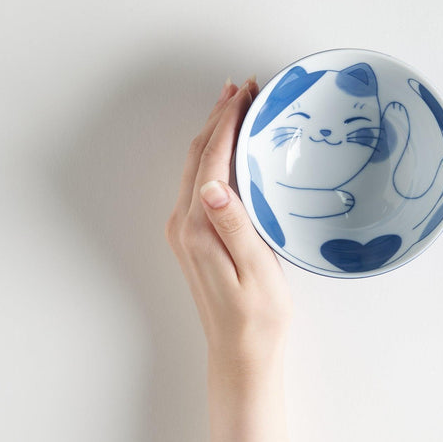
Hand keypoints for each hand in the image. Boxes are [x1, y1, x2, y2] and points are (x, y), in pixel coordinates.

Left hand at [165, 76, 292, 380]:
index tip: (246, 92)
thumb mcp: (256, 272)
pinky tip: (229, 147)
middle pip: (198, 155)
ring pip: (197, 165)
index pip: (211, 159)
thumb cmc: (257, 317)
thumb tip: (213, 182)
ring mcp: (186, 230)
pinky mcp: (194, 236)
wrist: (240, 353)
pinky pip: (200, 181)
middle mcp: (185, 224)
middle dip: (219, 116)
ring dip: (215, 132)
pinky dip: (214, 154)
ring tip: (236, 105)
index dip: (228, 122)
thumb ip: (233, 225)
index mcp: (200, 227)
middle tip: (244, 88)